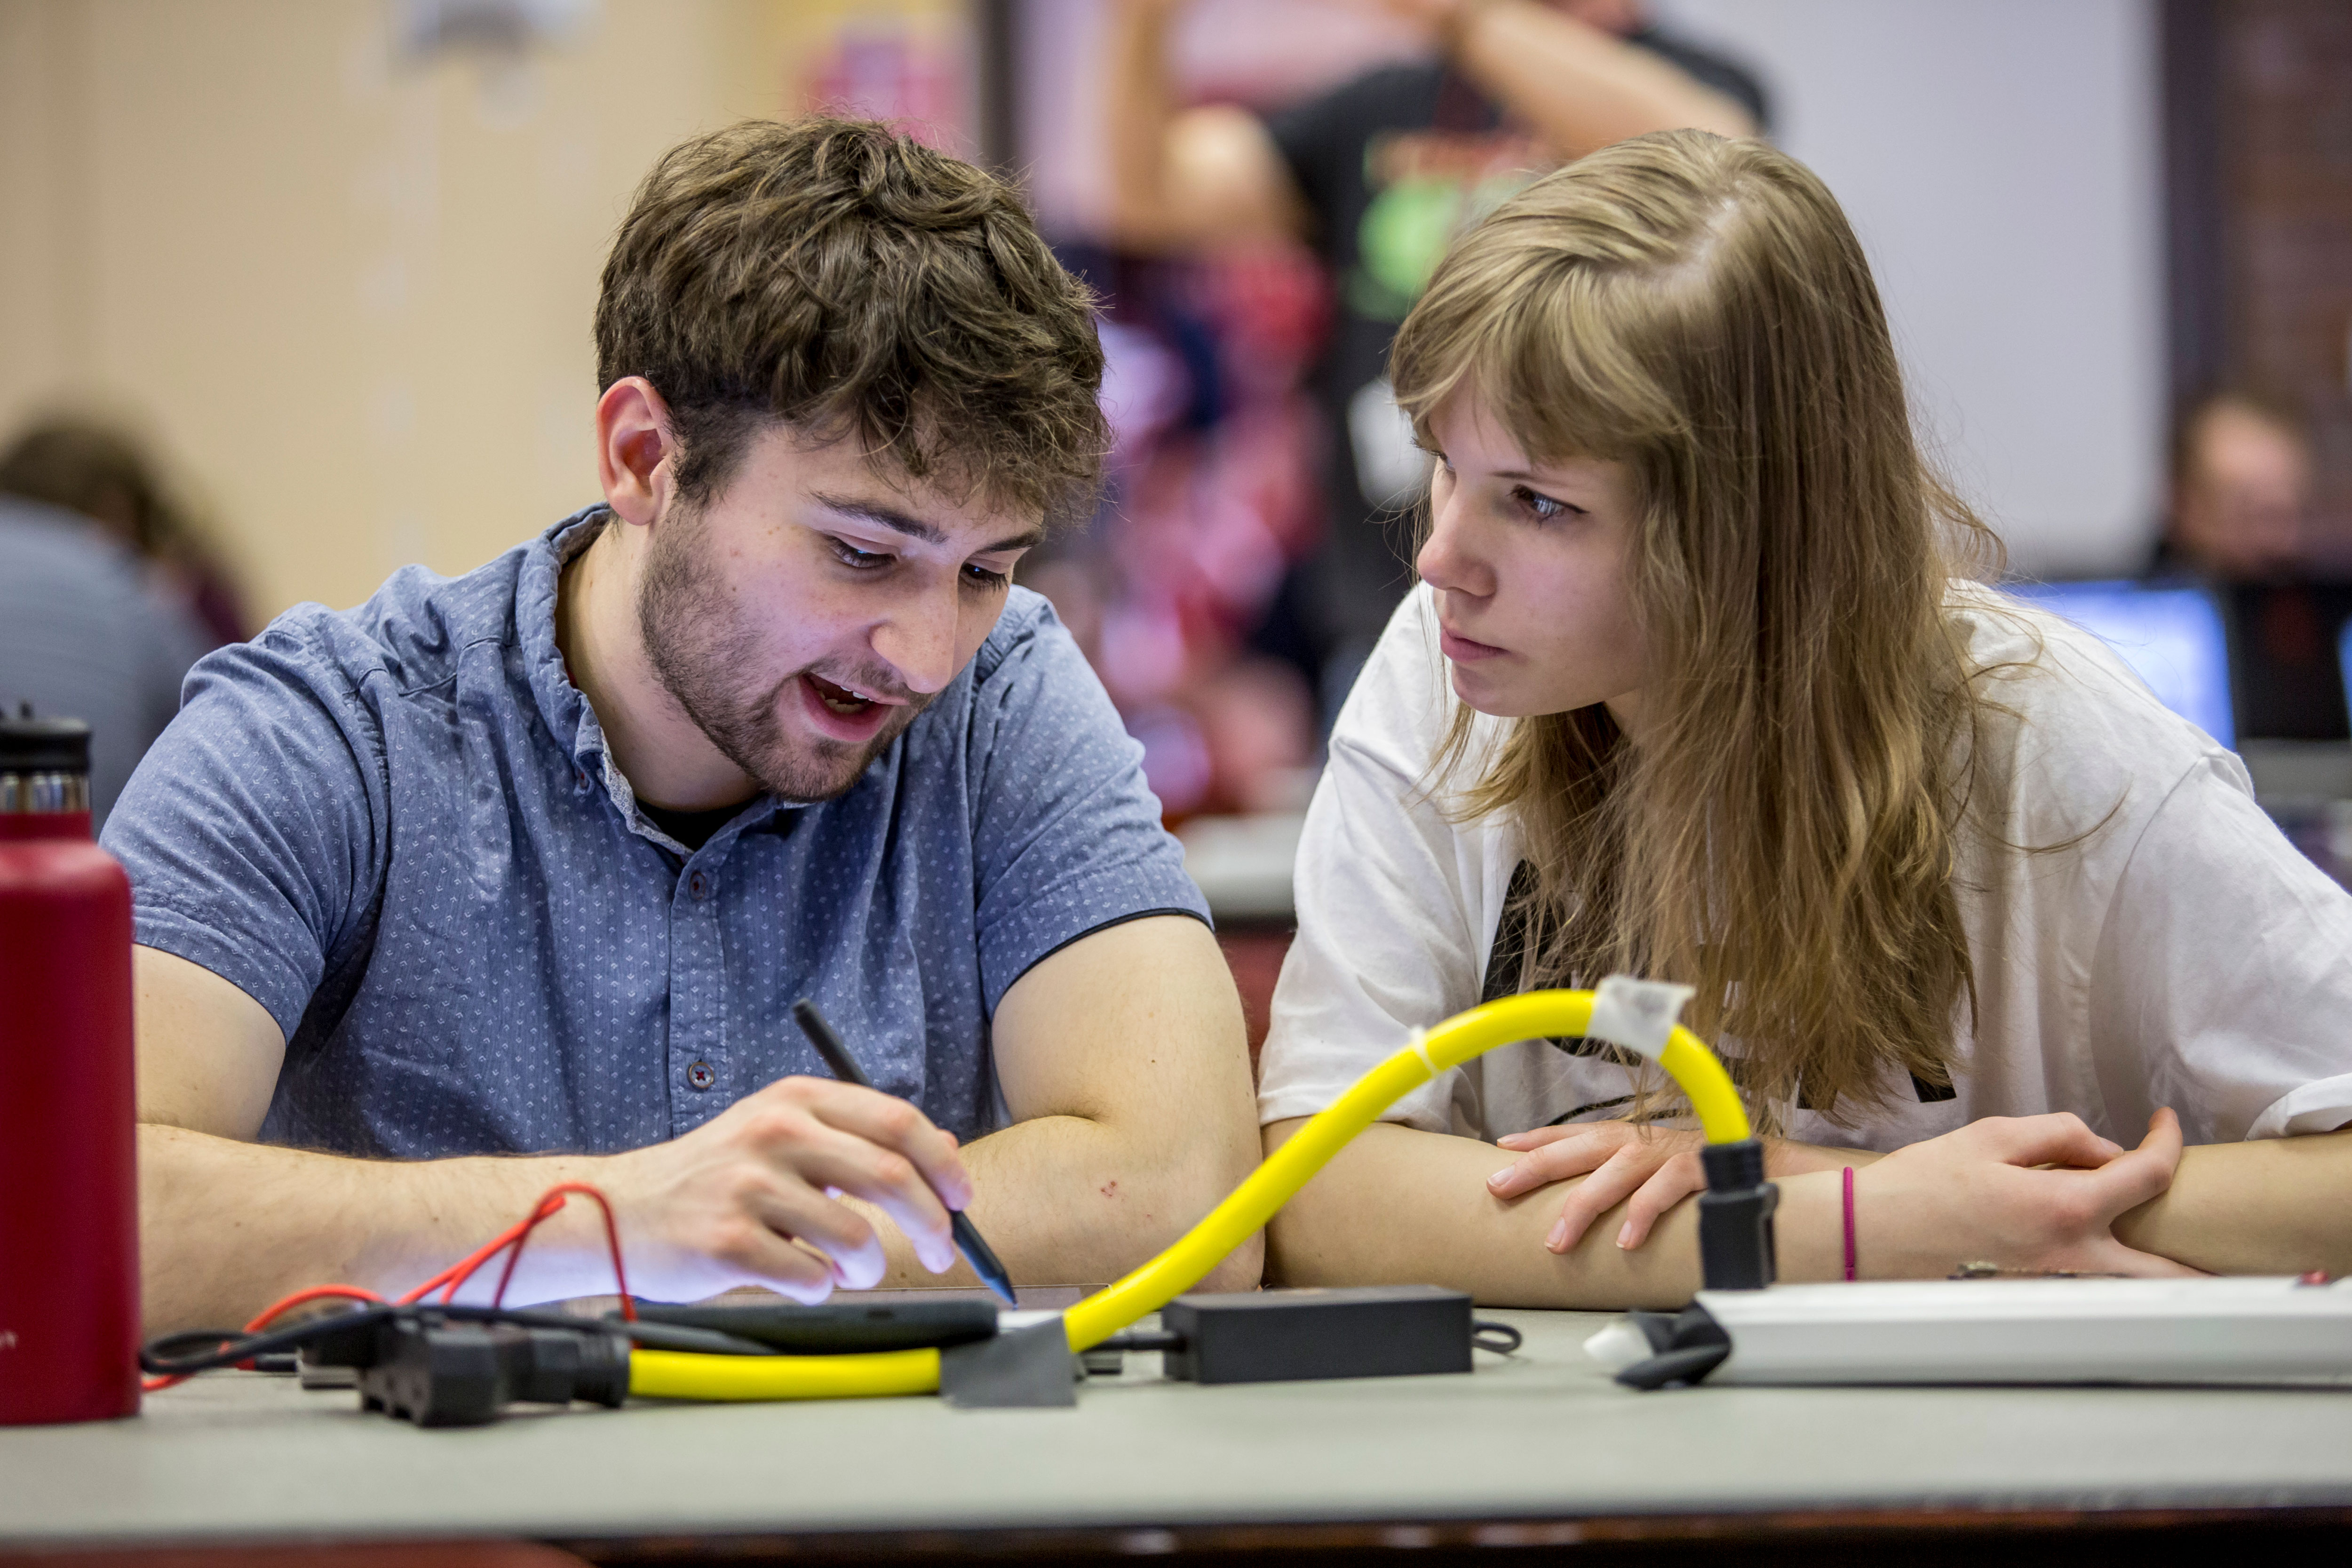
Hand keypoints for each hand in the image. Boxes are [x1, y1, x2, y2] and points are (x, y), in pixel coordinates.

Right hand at [601, 1076, 972, 1302]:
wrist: (621, 1210)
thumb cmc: (713, 1176)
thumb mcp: (782, 1132)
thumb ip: (855, 1138)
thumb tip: (944, 1150)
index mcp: (796, 1099)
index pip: (898, 1120)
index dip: (942, 1163)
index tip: (962, 1198)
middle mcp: (774, 1132)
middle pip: (889, 1177)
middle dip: (932, 1224)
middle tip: (942, 1251)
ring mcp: (748, 1187)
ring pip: (855, 1238)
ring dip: (870, 1267)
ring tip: (854, 1271)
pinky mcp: (726, 1242)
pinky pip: (810, 1278)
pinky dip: (822, 1289)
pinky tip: (804, 1279)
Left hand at [1487, 1120, 1712, 1252]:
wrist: (1768, 1168)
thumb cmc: (1702, 1175)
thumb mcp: (1651, 1174)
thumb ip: (1614, 1181)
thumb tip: (1573, 1208)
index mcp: (1630, 1140)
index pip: (1576, 1133)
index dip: (1538, 1138)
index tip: (1502, 1147)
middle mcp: (1646, 1142)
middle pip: (1584, 1146)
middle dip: (1538, 1165)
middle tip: (1501, 1186)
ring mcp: (1673, 1153)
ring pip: (1620, 1168)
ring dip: (1585, 1203)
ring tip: (1558, 1240)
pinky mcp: (1703, 1168)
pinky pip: (1669, 1187)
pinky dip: (1645, 1211)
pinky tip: (1626, 1240)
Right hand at [1852, 1109, 2198, 1278]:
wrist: (1872, 1236)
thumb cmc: (1921, 1186)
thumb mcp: (1992, 1137)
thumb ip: (2059, 1135)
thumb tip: (2103, 1149)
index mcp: (2064, 1208)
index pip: (2147, 1173)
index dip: (2167, 1140)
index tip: (2163, 1121)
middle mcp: (2071, 1257)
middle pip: (2167, 1271)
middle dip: (2197, 1254)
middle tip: (2201, 1223)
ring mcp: (2056, 1285)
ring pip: (2134, 1293)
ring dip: (2158, 1272)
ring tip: (2163, 1245)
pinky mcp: (2036, 1296)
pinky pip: (2093, 1288)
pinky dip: (2110, 1272)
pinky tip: (2097, 1247)